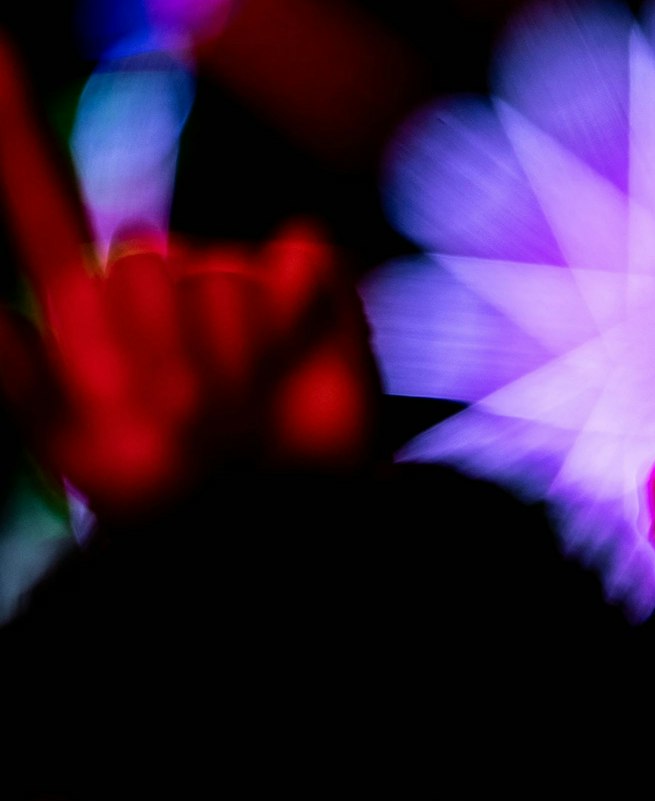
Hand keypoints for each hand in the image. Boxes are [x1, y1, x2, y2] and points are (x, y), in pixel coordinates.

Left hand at [0, 38, 372, 521]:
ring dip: (234, 363)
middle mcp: (164, 272)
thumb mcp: (80, 444)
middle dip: (164, 357)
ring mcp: (237, 274)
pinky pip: (300, 260)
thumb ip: (18, 377)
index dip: (7, 114)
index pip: (38, 192)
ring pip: (220, 282)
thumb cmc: (176, 492)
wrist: (283, 519)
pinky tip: (296, 360)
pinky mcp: (311, 280)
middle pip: (142, 267)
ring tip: (243, 410)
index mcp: (91, 300)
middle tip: (190, 419)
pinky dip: (301, 314)